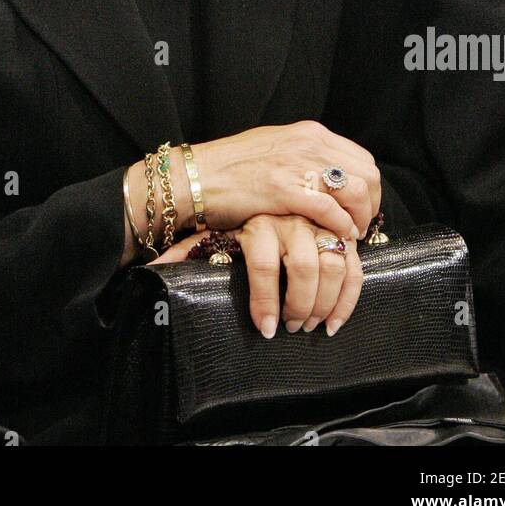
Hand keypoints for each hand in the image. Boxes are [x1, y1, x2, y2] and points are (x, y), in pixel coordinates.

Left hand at [157, 215, 363, 337]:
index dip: (264, 300)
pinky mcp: (335, 229)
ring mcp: (316, 221)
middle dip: (300, 304)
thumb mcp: (203, 230)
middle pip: (303, 266)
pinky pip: (352, 262)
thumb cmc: (220, 211)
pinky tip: (336, 320)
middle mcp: (289, 217)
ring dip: (325, 301)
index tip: (265, 328)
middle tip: (292, 327)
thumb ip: (183, 251)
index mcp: (257, 220)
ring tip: (312, 326)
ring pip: (333, 264)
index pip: (263, 262)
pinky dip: (349, 294)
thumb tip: (151, 272)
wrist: (238, 177)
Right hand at [194, 121, 381, 239]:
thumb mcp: (275, 150)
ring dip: (358, 217)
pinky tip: (335, 238)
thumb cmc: (230, 168)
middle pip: (366, 173)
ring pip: (355, 190)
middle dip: (370, 204)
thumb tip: (328, 179)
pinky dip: (339, 227)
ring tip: (348, 235)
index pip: (361, 159)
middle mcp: (308, 144)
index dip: (368, 188)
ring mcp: (297, 165)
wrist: (195, 176)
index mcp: (309, 133)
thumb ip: (303, 158)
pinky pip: (330, 210)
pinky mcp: (283, 189)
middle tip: (359, 226)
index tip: (361, 209)